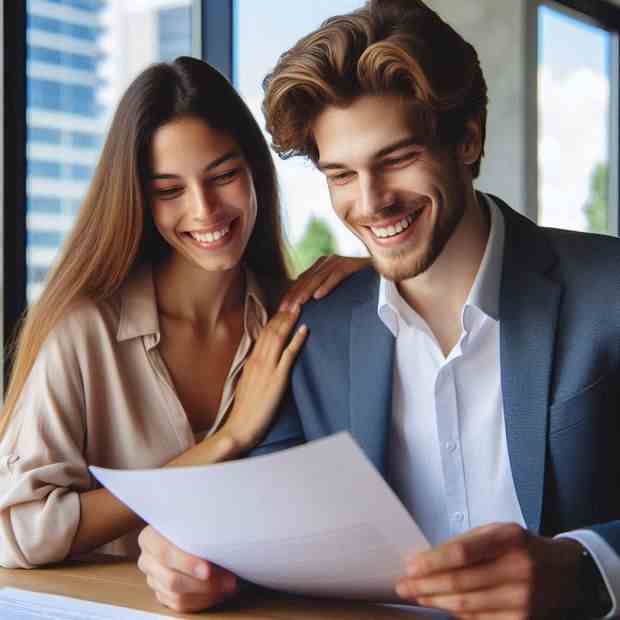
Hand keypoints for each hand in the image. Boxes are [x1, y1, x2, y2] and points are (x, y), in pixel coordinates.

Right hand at [138, 526, 237, 611]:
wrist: (187, 531)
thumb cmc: (193, 524)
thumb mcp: (193, 520)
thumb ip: (199, 529)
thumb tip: (219, 539)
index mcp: (149, 537)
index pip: (165, 553)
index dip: (187, 563)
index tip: (208, 570)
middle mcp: (147, 560)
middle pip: (172, 580)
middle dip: (205, 583)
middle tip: (229, 580)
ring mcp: (153, 579)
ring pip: (178, 596)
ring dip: (208, 593)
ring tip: (228, 584)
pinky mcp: (162, 594)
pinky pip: (181, 605)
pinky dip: (203, 600)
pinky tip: (219, 591)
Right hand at [221, 305, 307, 449]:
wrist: (240, 429)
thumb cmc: (244, 411)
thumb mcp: (246, 384)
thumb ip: (254, 371)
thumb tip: (261, 362)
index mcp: (251, 361)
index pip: (263, 333)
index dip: (274, 319)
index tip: (284, 306)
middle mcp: (258, 360)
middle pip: (271, 330)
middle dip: (283, 313)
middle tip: (294, 297)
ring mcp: (267, 368)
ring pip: (279, 337)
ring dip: (290, 320)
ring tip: (300, 305)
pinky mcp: (278, 378)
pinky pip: (289, 354)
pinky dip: (297, 339)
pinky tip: (305, 329)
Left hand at [280, 255, 370, 309]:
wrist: (383, 277)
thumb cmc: (358, 287)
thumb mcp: (335, 290)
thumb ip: (320, 292)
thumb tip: (301, 306)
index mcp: (322, 266)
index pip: (301, 280)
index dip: (290, 294)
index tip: (280, 310)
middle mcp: (329, 261)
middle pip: (307, 279)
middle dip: (294, 295)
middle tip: (284, 311)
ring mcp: (341, 261)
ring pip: (319, 277)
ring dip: (307, 291)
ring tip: (297, 305)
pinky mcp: (353, 265)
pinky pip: (337, 275)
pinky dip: (327, 285)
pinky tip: (318, 296)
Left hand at [396, 523, 582, 618]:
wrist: (565, 573)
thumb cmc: (521, 547)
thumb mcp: (497, 532)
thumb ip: (465, 544)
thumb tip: (426, 558)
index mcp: (509, 538)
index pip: (462, 553)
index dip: (432, 562)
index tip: (410, 566)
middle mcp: (519, 569)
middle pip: (461, 582)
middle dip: (426, 585)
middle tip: (404, 585)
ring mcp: (523, 599)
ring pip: (467, 605)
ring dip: (435, 601)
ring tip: (417, 596)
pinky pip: (480, 619)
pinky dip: (456, 613)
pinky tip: (441, 605)